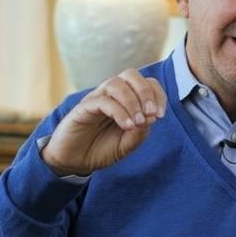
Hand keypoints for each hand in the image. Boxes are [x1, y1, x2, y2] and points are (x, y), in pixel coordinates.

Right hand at [40, 69, 167, 175]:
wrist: (75, 162)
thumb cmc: (101, 150)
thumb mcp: (127, 145)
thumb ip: (140, 132)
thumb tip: (152, 117)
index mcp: (125, 100)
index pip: (145, 82)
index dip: (157, 94)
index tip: (160, 115)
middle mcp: (111, 95)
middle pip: (130, 74)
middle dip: (145, 91)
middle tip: (151, 113)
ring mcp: (96, 99)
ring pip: (115, 83)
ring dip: (132, 101)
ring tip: (138, 122)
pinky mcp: (83, 108)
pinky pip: (102, 101)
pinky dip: (118, 111)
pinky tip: (127, 126)